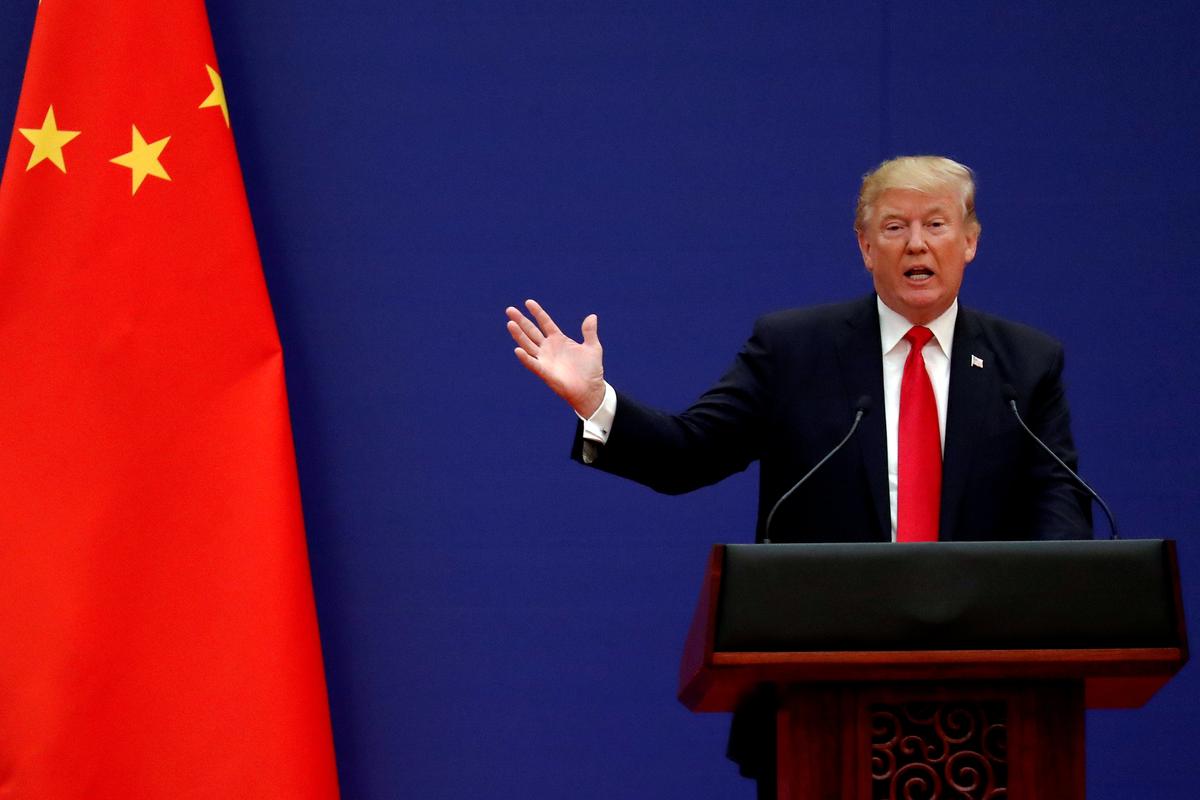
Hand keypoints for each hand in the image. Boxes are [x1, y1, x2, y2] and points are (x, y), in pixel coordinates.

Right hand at [506, 299, 605, 417]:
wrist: (591, 390)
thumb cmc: (591, 370)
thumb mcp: (593, 347)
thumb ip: (589, 332)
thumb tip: (592, 316)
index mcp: (559, 339)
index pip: (545, 322)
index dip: (537, 312)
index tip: (528, 302)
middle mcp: (548, 348)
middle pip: (531, 331)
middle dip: (521, 321)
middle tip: (510, 310)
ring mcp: (545, 359)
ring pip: (528, 344)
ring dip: (519, 335)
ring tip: (510, 323)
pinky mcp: (545, 372)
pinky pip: (533, 364)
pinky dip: (525, 358)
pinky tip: (518, 350)